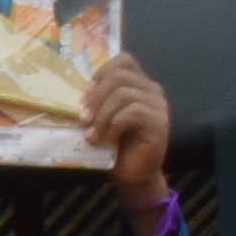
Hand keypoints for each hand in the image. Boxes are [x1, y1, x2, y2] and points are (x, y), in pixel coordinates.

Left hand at [90, 52, 177, 216]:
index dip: (102, 72)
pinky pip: (132, 113)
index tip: (85, 94)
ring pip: (124, 94)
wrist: (132, 175)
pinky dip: (113, 125)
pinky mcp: (159, 123)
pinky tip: (106, 140)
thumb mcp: (99, 120)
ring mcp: (158, 106)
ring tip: (91, 135)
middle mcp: (151, 91)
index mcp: (138, 85)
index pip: (123, 60)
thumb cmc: (113, 147)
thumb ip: (95, 102)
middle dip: (96, 96)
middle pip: (120, 76)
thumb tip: (76, 95)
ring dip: (101, 115)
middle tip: (83, 118)